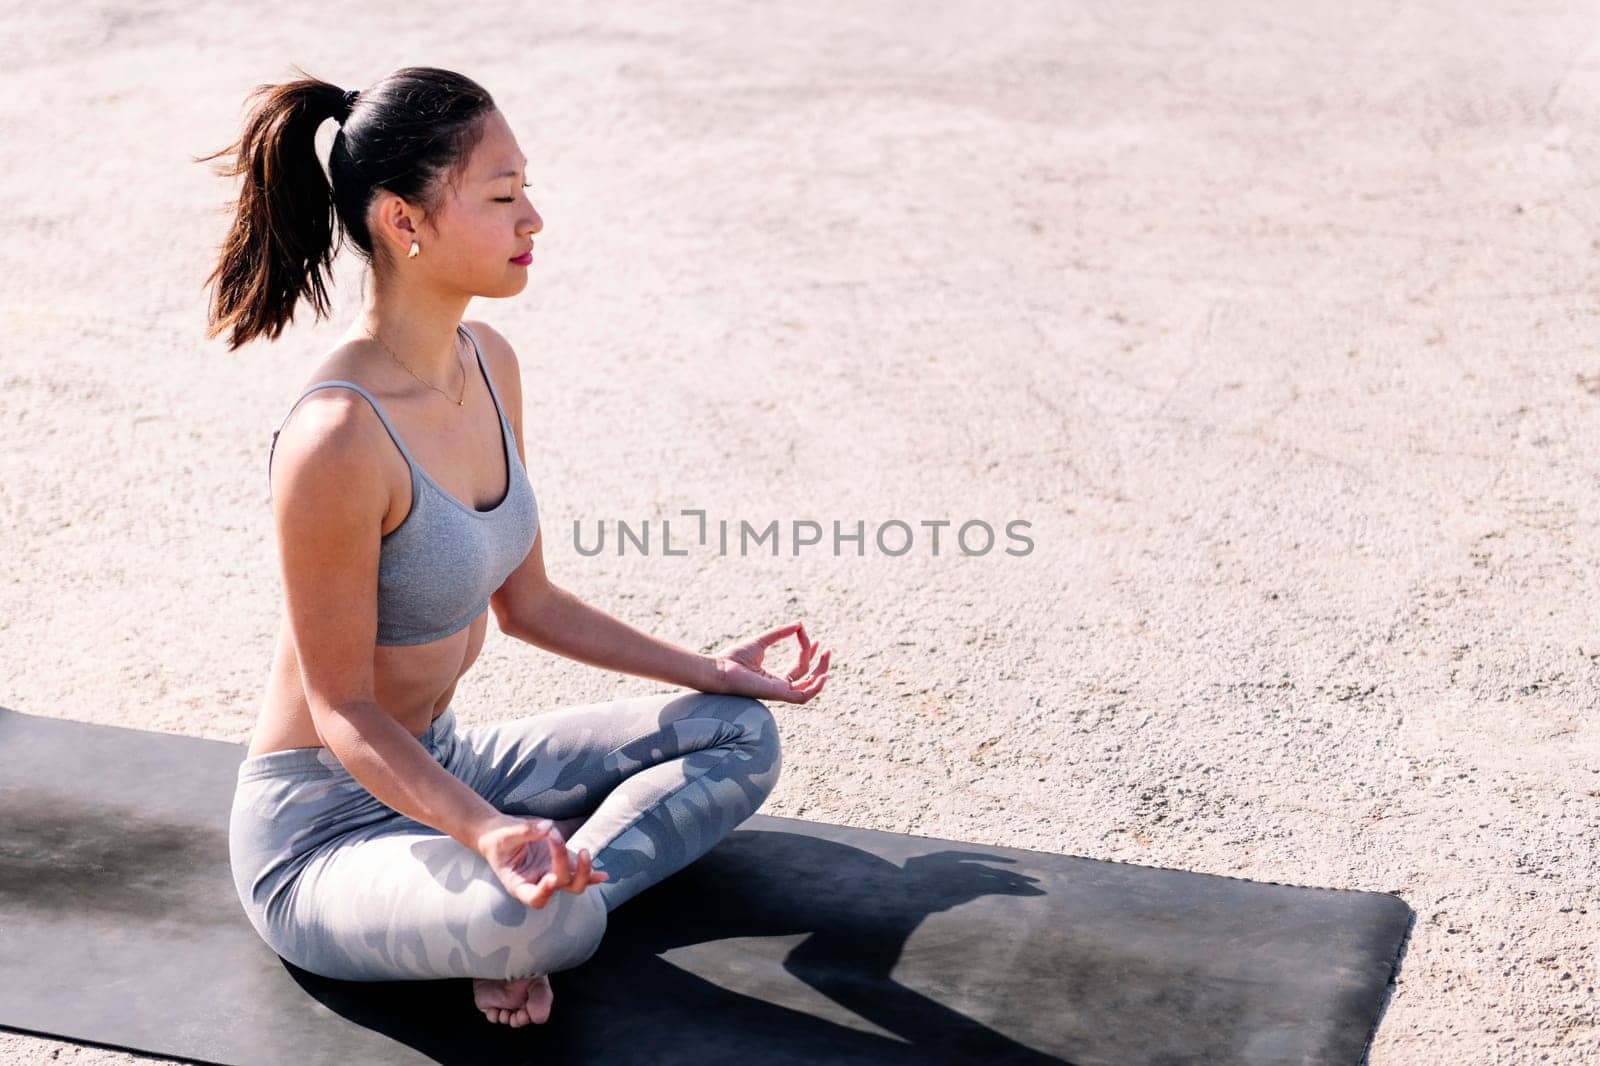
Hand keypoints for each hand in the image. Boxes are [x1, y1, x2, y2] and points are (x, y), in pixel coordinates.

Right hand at [476, 814, 606, 908]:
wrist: (499, 834)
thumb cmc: (497, 838)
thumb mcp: (505, 834)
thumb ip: (525, 831)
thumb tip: (548, 827)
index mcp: (518, 884)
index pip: (534, 897)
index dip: (544, 892)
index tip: (551, 877)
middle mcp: (537, 883)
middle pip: (560, 885)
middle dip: (565, 866)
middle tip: (557, 840)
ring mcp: (551, 873)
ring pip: (574, 883)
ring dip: (584, 871)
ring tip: (584, 852)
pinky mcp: (560, 862)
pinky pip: (578, 872)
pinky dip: (590, 873)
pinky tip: (603, 875)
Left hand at [708, 620, 829, 702]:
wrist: (720, 670)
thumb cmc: (733, 658)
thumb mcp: (761, 642)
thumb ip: (779, 633)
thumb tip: (798, 624)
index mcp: (774, 677)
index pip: (798, 666)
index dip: (805, 649)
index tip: (802, 630)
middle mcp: (779, 686)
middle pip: (807, 677)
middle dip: (819, 663)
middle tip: (827, 648)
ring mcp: (779, 692)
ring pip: (808, 687)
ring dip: (820, 672)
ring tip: (826, 654)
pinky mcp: (778, 695)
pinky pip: (802, 697)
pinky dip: (815, 688)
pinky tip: (823, 675)